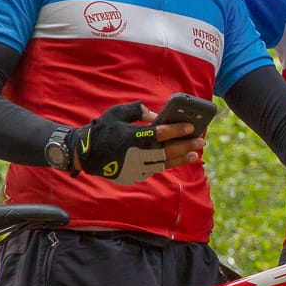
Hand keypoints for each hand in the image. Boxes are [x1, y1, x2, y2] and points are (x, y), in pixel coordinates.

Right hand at [72, 102, 201, 183]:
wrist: (85, 154)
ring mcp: (135, 167)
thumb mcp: (117, 113)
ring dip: (181, 158)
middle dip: (185, 146)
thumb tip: (156, 115)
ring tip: (194, 154)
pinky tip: (178, 160)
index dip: (176, 130)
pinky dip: (168, 164)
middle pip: (166, 151)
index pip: (159, 133)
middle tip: (200, 141)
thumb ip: (137, 110)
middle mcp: (135, 153)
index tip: (190, 127)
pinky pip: (155, 169)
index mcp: (131, 136)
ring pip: (163, 163)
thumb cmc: (103, 129)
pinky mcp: (134, 175)